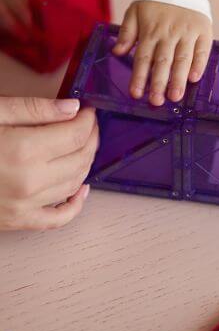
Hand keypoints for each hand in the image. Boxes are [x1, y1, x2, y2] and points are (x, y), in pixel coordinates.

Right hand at [0, 97, 98, 230]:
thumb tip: (72, 108)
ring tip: (82, 146)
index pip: (77, 135)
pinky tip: (81, 189)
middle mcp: (29, 182)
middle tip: (88, 126)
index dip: (88, 121)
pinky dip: (76, 204)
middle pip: (81, 158)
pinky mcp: (16, 222)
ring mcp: (24, 206)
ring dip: (85, 163)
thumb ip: (34, 109)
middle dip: (91, 138)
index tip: (88, 112)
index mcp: (23, 150)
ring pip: (75, 183)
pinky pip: (59, 219)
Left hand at [113, 1, 212, 105]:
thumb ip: (126, 33)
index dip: (139, 77)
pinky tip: (194, 78)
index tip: (136, 94)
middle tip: (157, 101)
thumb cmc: (154, 2)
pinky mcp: (203, 31)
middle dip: (159, 83)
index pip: (143, 58)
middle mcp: (168, 34)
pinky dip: (199, 64)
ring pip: (182, 59)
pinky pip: (201, 50)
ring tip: (175, 97)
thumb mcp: (134, 12)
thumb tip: (117, 52)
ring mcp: (187, 33)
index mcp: (150, 31)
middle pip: (162, 62)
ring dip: (178, 79)